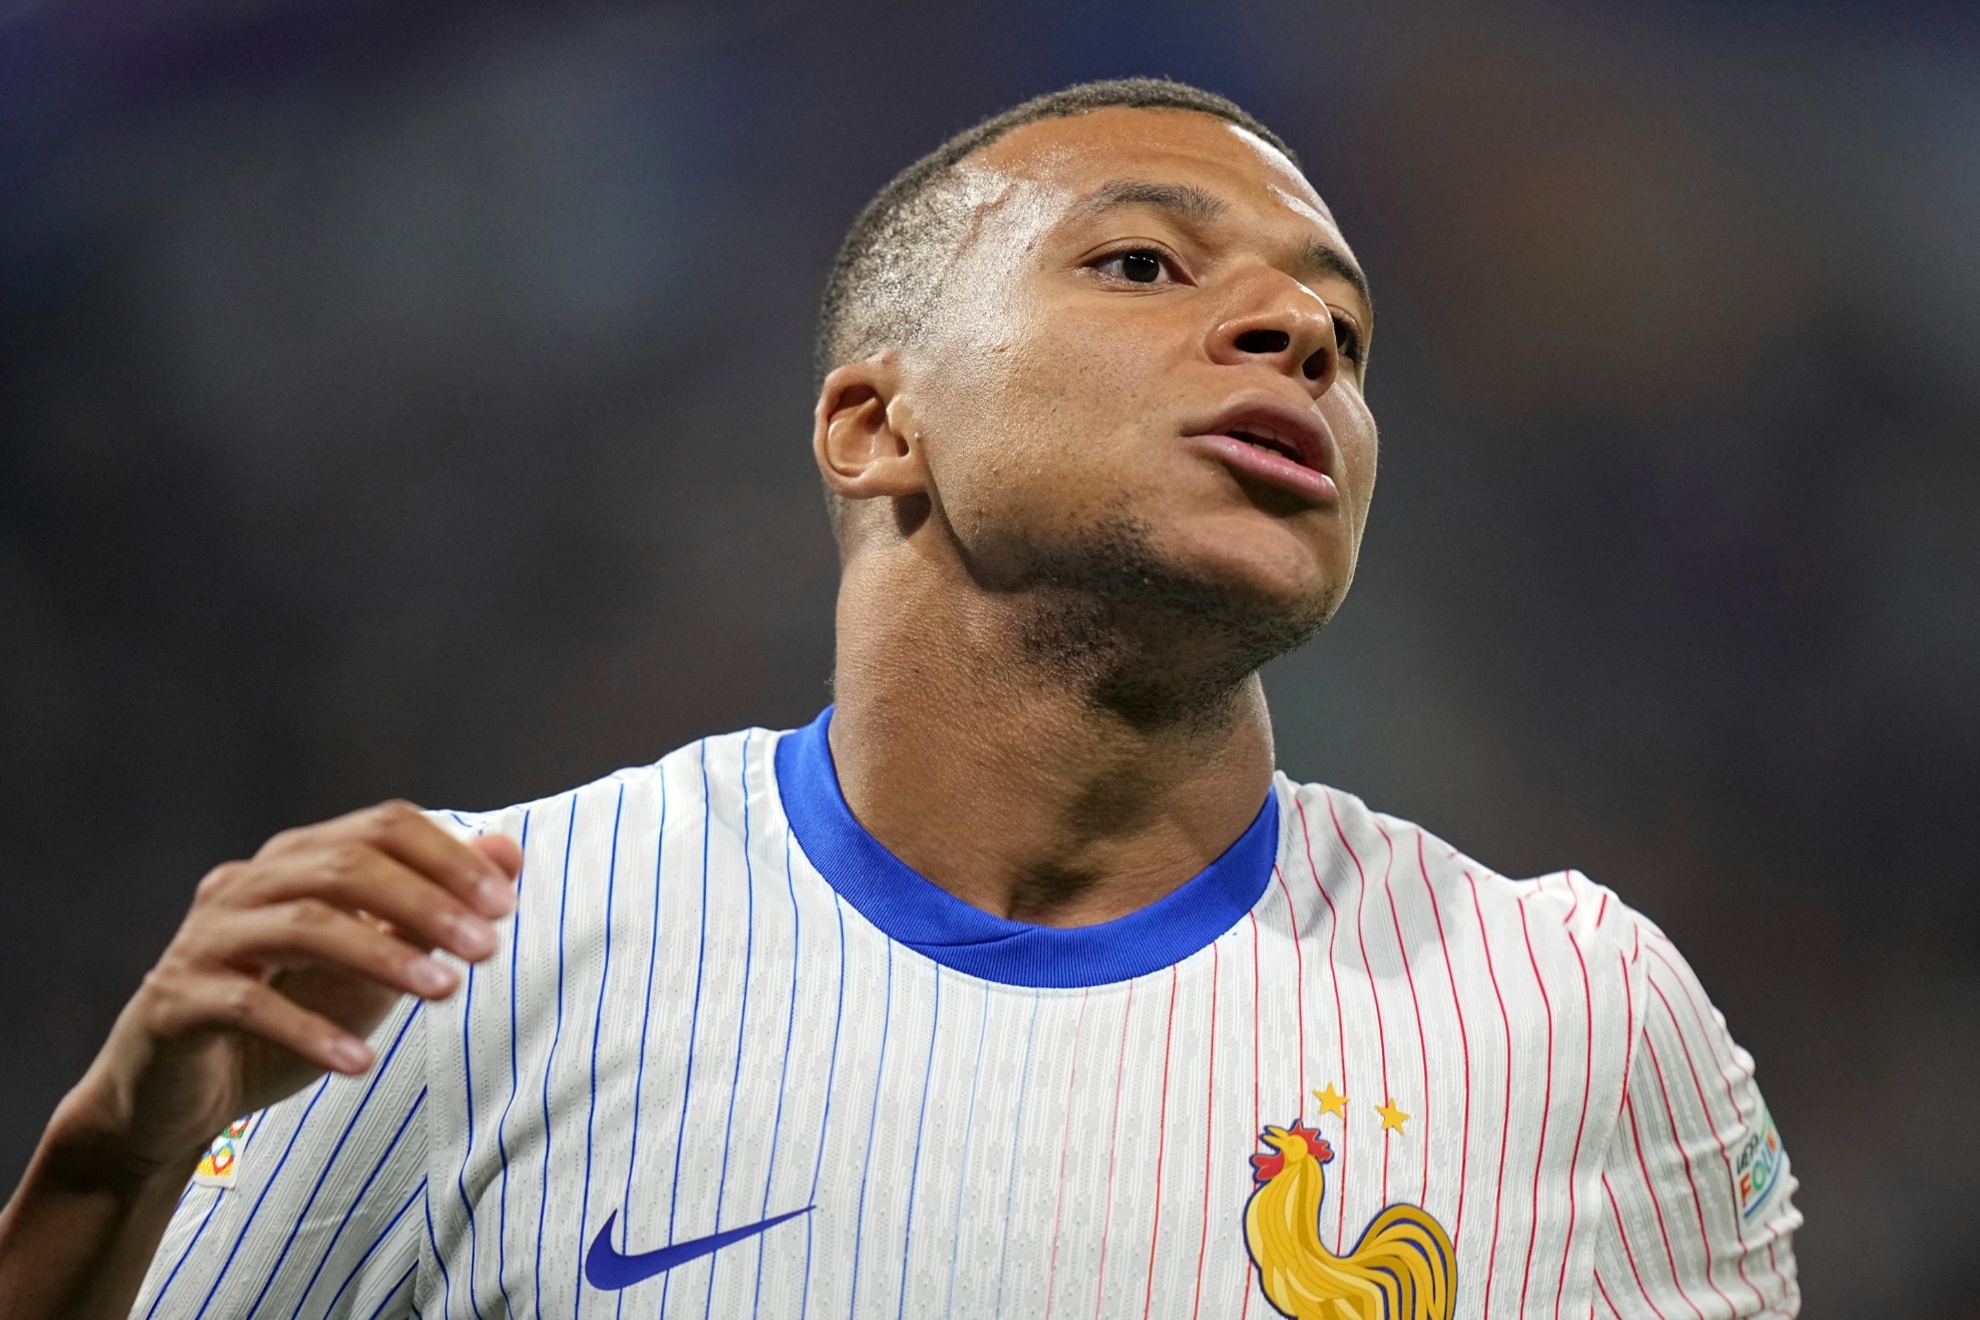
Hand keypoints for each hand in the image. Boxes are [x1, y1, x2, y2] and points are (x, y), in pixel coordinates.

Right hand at [49, 801, 519, 1185]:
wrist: (177, 1095)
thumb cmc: (286, 1014)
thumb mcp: (373, 961)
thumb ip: (432, 907)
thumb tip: (509, 852)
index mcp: (294, 861)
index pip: (381, 827)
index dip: (448, 858)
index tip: (505, 906)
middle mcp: (246, 885)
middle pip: (345, 867)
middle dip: (426, 903)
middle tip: (489, 948)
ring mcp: (205, 940)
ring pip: (302, 924)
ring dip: (383, 955)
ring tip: (445, 992)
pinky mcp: (175, 1001)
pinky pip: (248, 1005)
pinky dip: (310, 1031)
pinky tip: (360, 1062)